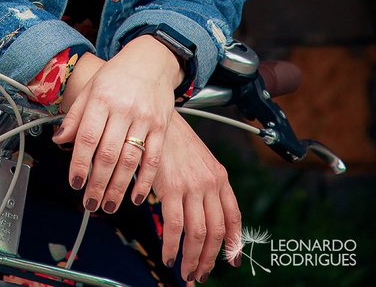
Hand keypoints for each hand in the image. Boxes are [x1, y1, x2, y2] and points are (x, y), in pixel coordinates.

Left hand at [53, 36, 183, 213]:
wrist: (149, 62)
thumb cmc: (115, 76)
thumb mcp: (89, 90)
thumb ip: (75, 117)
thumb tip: (59, 140)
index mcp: (101, 100)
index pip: (87, 137)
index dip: (80, 163)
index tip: (75, 182)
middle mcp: (123, 110)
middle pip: (108, 154)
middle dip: (98, 183)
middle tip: (90, 203)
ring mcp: (144, 120)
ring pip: (130, 160)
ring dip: (118, 187)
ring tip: (109, 205)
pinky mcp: (161, 127)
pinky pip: (153, 159)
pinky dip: (145, 181)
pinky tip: (137, 196)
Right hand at [152, 113, 240, 283]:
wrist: (155, 117)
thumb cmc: (171, 138)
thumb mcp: (196, 159)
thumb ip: (204, 184)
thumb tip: (204, 209)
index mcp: (220, 177)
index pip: (234, 218)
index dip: (233, 243)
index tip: (230, 261)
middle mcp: (210, 183)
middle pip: (216, 232)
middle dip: (209, 259)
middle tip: (199, 273)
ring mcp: (192, 186)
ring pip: (198, 233)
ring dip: (192, 258)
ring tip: (184, 271)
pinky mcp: (171, 187)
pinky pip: (175, 226)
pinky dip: (172, 246)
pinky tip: (168, 254)